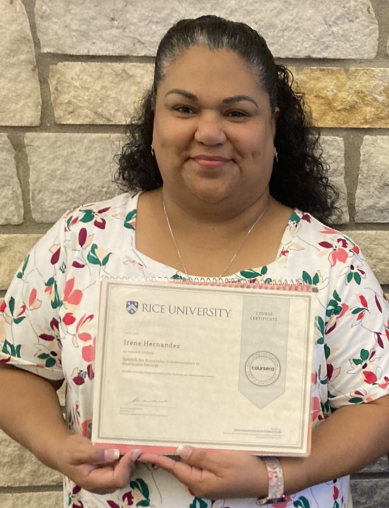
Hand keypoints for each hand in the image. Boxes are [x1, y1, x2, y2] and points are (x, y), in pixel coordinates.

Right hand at [54, 434, 139, 493]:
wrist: (62, 452)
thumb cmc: (68, 451)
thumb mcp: (78, 450)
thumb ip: (95, 453)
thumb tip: (114, 453)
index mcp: (93, 481)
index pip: (117, 479)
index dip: (127, 466)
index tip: (133, 451)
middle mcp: (102, 484)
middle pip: (124, 478)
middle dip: (131, 463)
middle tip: (135, 446)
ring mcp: (106, 478)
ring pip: (125, 473)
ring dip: (130, 461)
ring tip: (132, 445)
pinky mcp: (109, 472)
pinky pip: (122, 468)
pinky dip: (126, 459)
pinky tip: (126, 447)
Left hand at [140, 446, 267, 498]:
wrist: (267, 477)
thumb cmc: (245, 469)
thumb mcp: (222, 460)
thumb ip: (199, 457)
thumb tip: (179, 451)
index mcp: (200, 483)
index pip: (174, 469)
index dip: (159, 459)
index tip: (143, 452)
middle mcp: (201, 485)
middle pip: (179, 468)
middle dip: (167, 455)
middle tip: (153, 440)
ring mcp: (208, 481)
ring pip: (189, 465)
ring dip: (180, 454)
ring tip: (166, 440)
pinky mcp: (216, 476)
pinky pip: (199, 465)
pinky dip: (192, 455)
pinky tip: (189, 446)